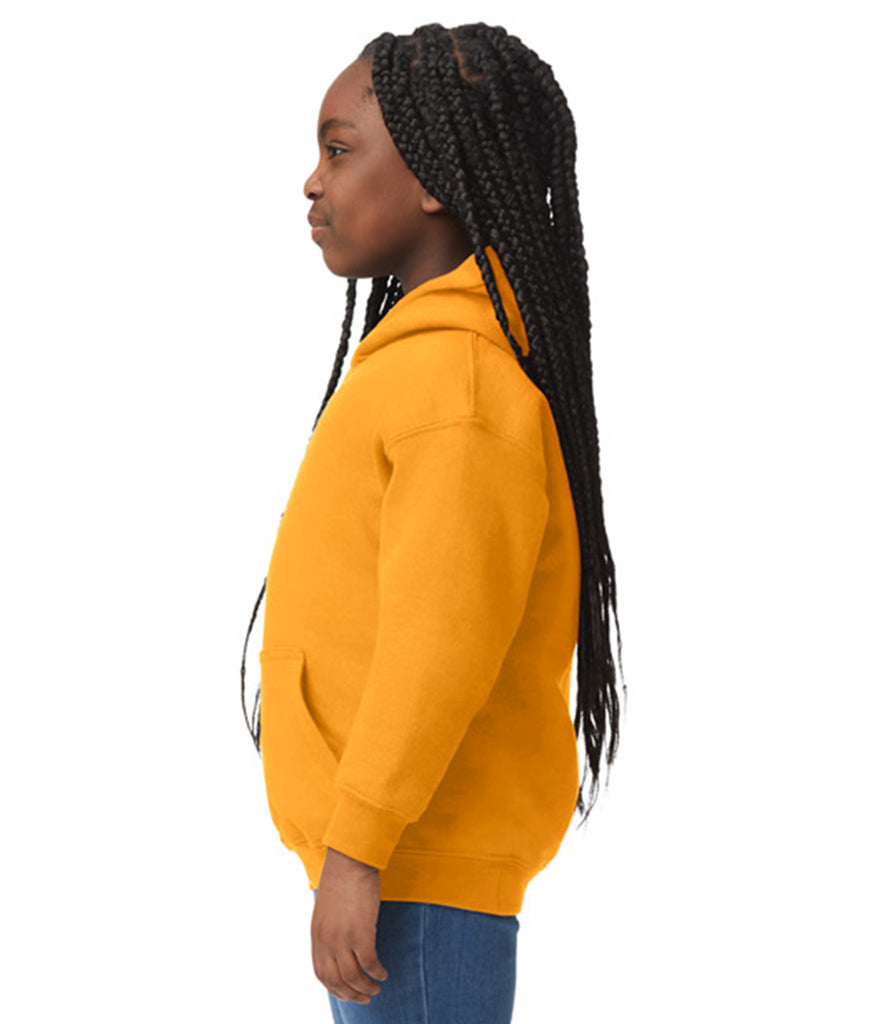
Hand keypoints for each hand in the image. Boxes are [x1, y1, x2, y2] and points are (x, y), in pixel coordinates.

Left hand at [311, 846, 388, 1005]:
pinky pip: (369, 963)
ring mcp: (342, 937)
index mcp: (316, 935)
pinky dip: (377, 972)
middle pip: (336, 980)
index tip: (348, 993)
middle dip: (351, 994)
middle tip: (366, 999)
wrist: (349, 860)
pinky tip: (383, 973)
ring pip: (353, 976)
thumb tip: (340, 945)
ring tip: (376, 989)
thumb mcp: (328, 909)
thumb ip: (330, 929)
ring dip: (365, 987)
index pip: (321, 973)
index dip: (335, 988)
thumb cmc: (342, 879)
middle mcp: (326, 940)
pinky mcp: (360, 931)